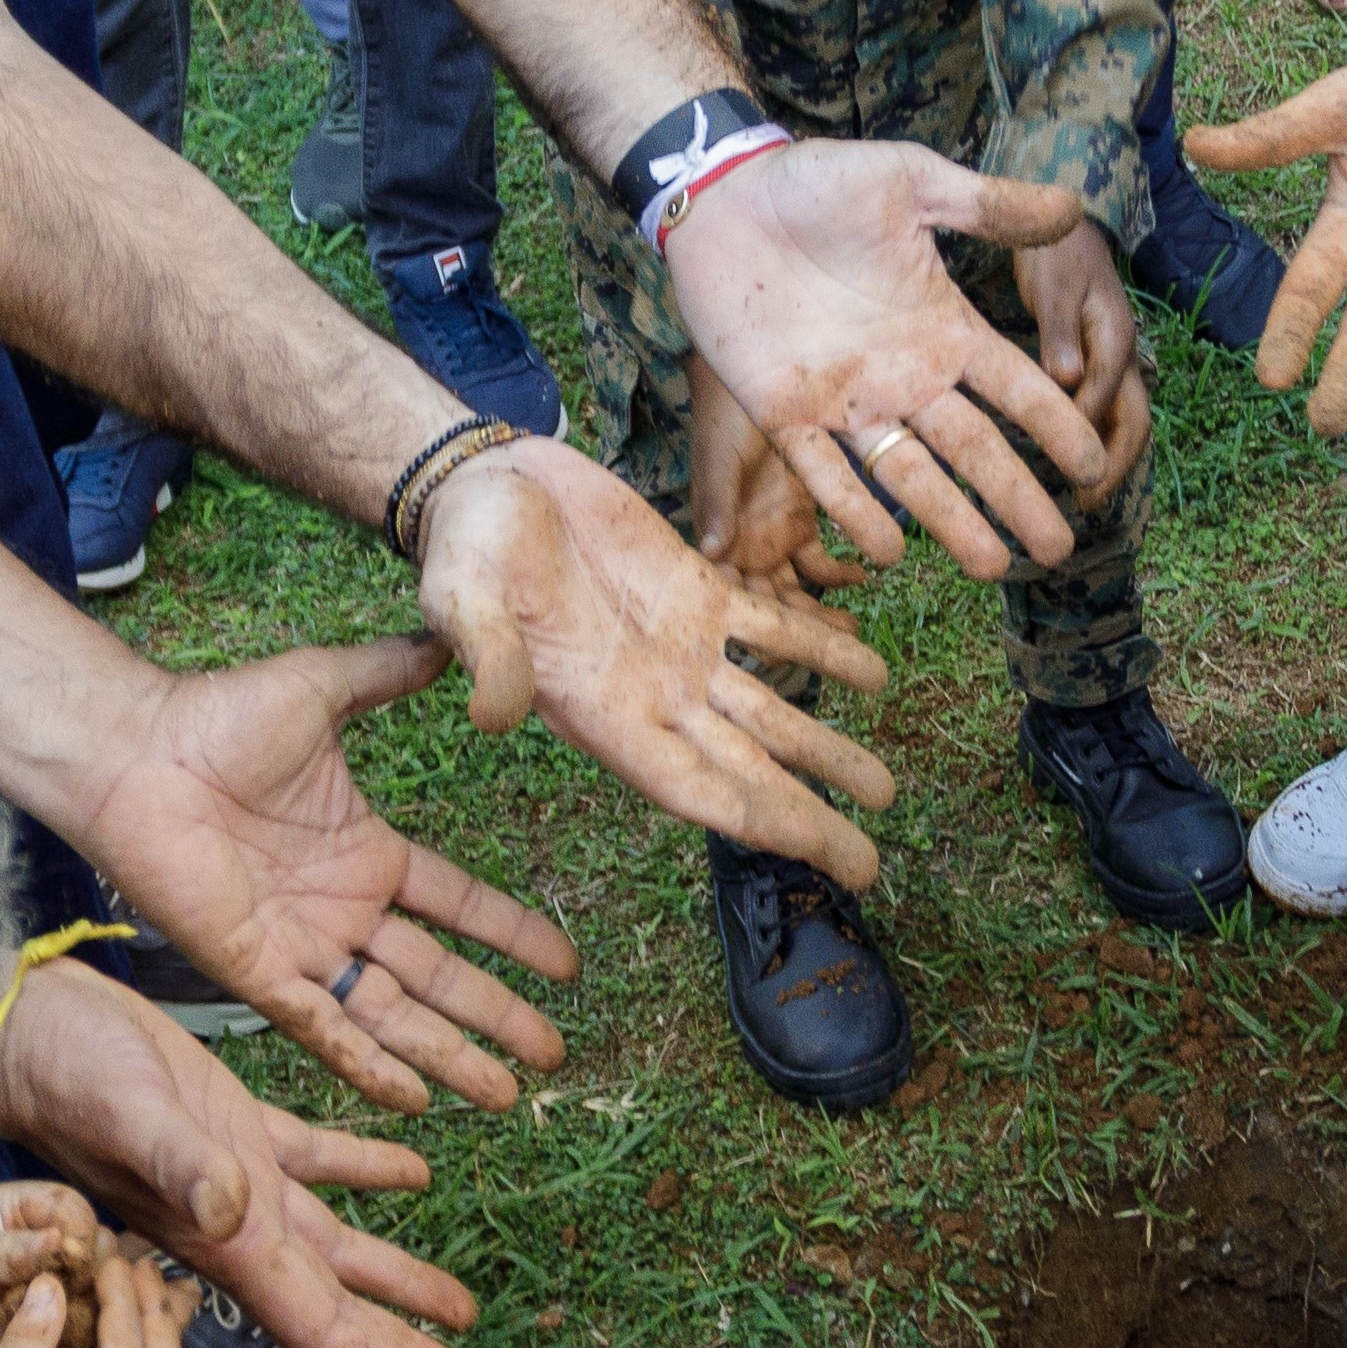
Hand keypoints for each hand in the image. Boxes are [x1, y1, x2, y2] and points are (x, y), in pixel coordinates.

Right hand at [0, 958, 485, 1347]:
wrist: (20, 1029)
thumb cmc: (63, 1073)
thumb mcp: (129, 1110)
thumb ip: (179, 1161)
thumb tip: (232, 1209)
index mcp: (221, 1237)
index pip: (317, 1324)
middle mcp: (236, 1222)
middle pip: (334, 1302)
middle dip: (401, 1340)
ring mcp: (236, 1177)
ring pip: (332, 1243)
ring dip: (394, 1273)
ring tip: (457, 1305)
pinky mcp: (232, 1124)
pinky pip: (314, 1160)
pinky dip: (367, 1168)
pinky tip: (415, 1170)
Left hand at [69, 638, 584, 1111]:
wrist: (136, 755)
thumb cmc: (217, 718)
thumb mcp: (325, 686)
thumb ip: (390, 671)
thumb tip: (454, 642)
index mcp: (366, 854)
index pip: (461, 907)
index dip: (514, 938)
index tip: (566, 968)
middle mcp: (342, 910)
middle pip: (439, 979)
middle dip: (497, 1018)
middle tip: (552, 1058)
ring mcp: (301, 946)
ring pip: (391, 1015)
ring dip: (448, 1056)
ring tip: (501, 1095)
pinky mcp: (253, 971)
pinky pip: (321, 1028)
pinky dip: (367, 1064)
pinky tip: (414, 1098)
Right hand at [417, 437, 905, 886]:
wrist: (485, 482)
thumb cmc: (463, 549)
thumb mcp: (461, 599)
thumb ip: (487, 657)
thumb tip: (495, 717)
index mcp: (601, 715)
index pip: (692, 786)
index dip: (753, 820)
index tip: (811, 853)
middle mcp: (653, 696)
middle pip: (746, 770)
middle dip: (806, 816)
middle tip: (869, 865)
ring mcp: (682, 647)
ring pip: (770, 710)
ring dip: (826, 750)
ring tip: (886, 792)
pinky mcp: (697, 588)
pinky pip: (772, 628)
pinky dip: (823, 650)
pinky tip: (875, 675)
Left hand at [663, 139, 1119, 578]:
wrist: (724, 196)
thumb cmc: (818, 183)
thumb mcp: (913, 182)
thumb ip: (987, 204)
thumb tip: (1074, 207)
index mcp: (941, 327)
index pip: (1015, 389)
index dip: (1055, 429)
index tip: (1094, 468)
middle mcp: (903, 375)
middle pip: (974, 450)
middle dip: (1017, 499)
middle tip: (1058, 549)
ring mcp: (846, 400)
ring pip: (910, 474)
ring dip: (951, 521)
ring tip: (992, 566)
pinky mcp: (785, 412)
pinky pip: (825, 471)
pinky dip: (855, 509)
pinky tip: (889, 551)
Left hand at [1014, 231, 1155, 500]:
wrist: (1068, 231)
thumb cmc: (1056, 254)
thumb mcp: (1053, 285)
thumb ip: (1058, 331)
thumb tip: (1068, 379)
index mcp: (1114, 338)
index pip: (1104, 396)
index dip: (1084, 434)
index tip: (1065, 471)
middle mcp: (1123, 357)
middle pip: (1134, 422)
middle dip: (1116, 465)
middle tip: (1088, 504)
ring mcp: (1115, 364)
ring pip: (1126, 422)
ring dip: (1112, 461)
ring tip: (1087, 499)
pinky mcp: (1101, 366)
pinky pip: (1108, 413)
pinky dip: (1099, 443)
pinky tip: (1076, 465)